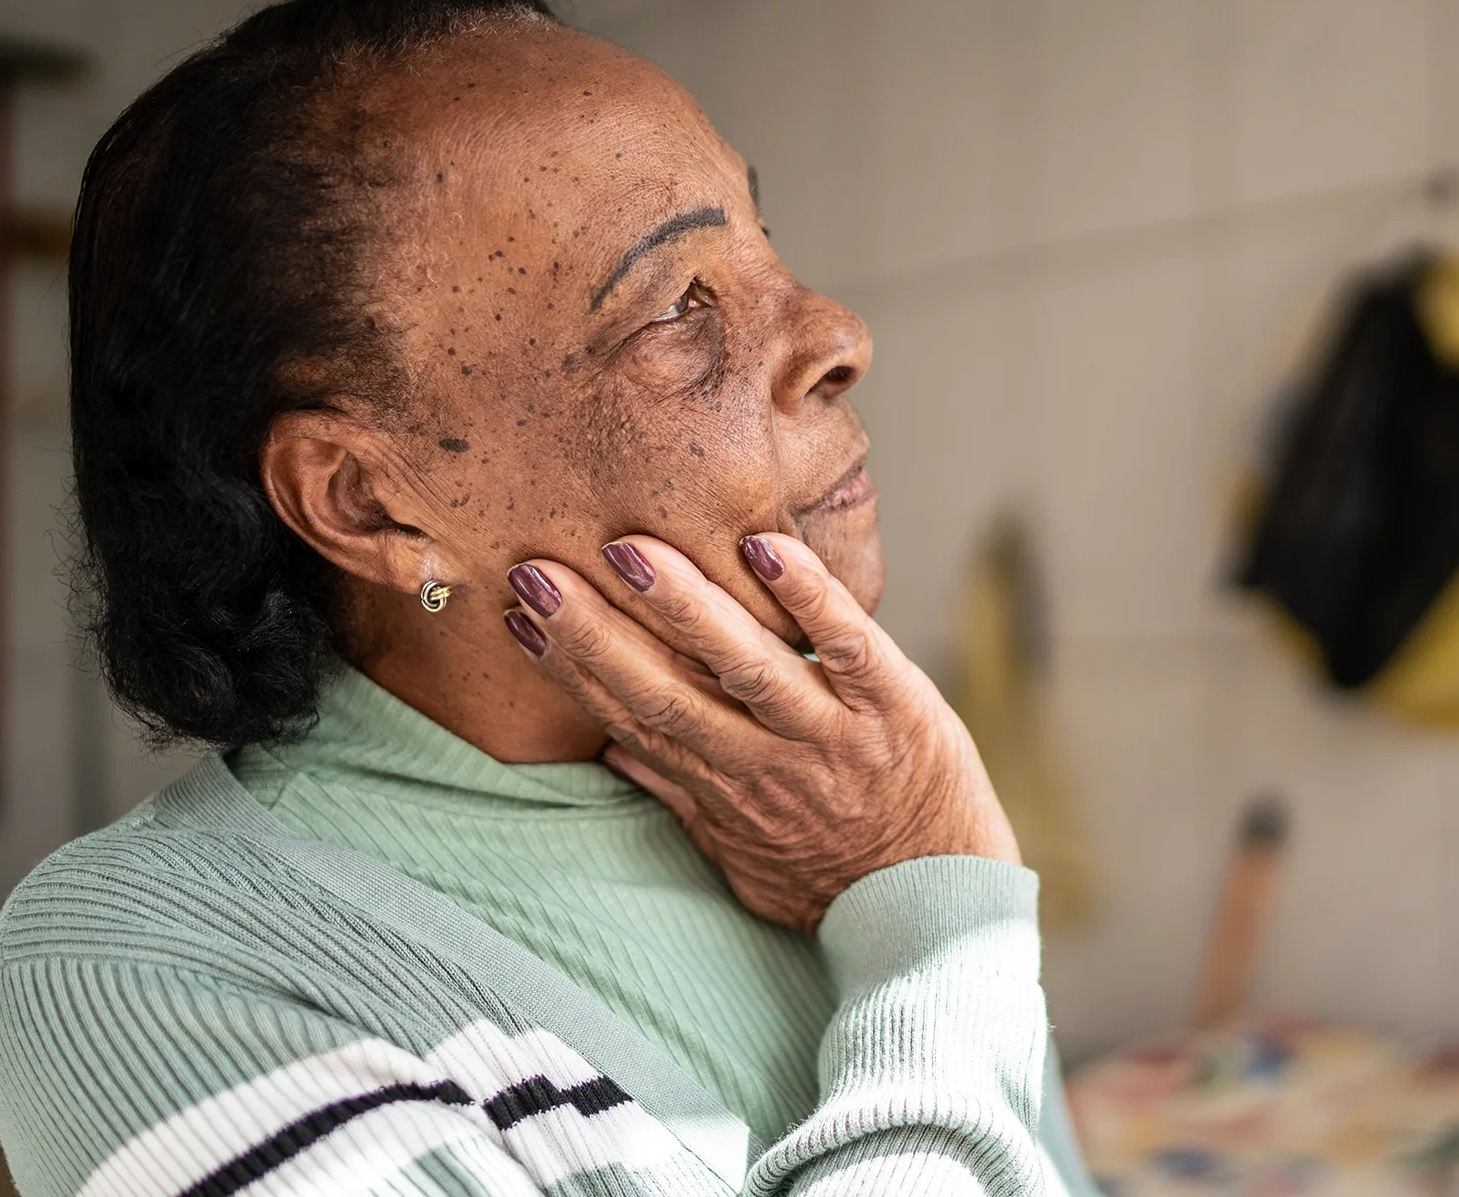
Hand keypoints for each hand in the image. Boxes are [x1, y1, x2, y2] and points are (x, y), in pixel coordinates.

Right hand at [501, 532, 1019, 932]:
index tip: (516, 615)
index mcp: (722, 790)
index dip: (570, 669)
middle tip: (538, 571)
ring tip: (631, 550)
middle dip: (597, 632)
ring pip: (747, 663)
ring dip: (686, 606)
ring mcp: (831, 733)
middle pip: (667, 691)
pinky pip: (848, 645)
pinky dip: (810, 596)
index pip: (630, 718)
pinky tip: (767, 548)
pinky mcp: (898, 705)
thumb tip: (614, 748)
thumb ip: (682, 798)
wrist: (942, 910)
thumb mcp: (745, 857)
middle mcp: (767, 762)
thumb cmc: (835, 880)